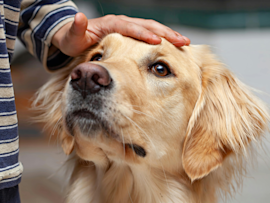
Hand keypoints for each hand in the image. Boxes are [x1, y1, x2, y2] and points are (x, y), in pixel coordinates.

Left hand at [52, 13, 189, 56]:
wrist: (74, 37)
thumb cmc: (74, 40)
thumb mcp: (72, 37)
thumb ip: (76, 29)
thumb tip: (79, 17)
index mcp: (112, 24)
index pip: (132, 28)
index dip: (144, 34)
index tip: (157, 42)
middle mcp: (122, 22)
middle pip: (147, 25)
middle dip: (165, 33)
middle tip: (182, 41)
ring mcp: (128, 27)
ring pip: (151, 28)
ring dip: (168, 35)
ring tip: (182, 42)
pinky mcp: (130, 33)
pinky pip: (148, 33)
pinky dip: (161, 38)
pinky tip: (170, 45)